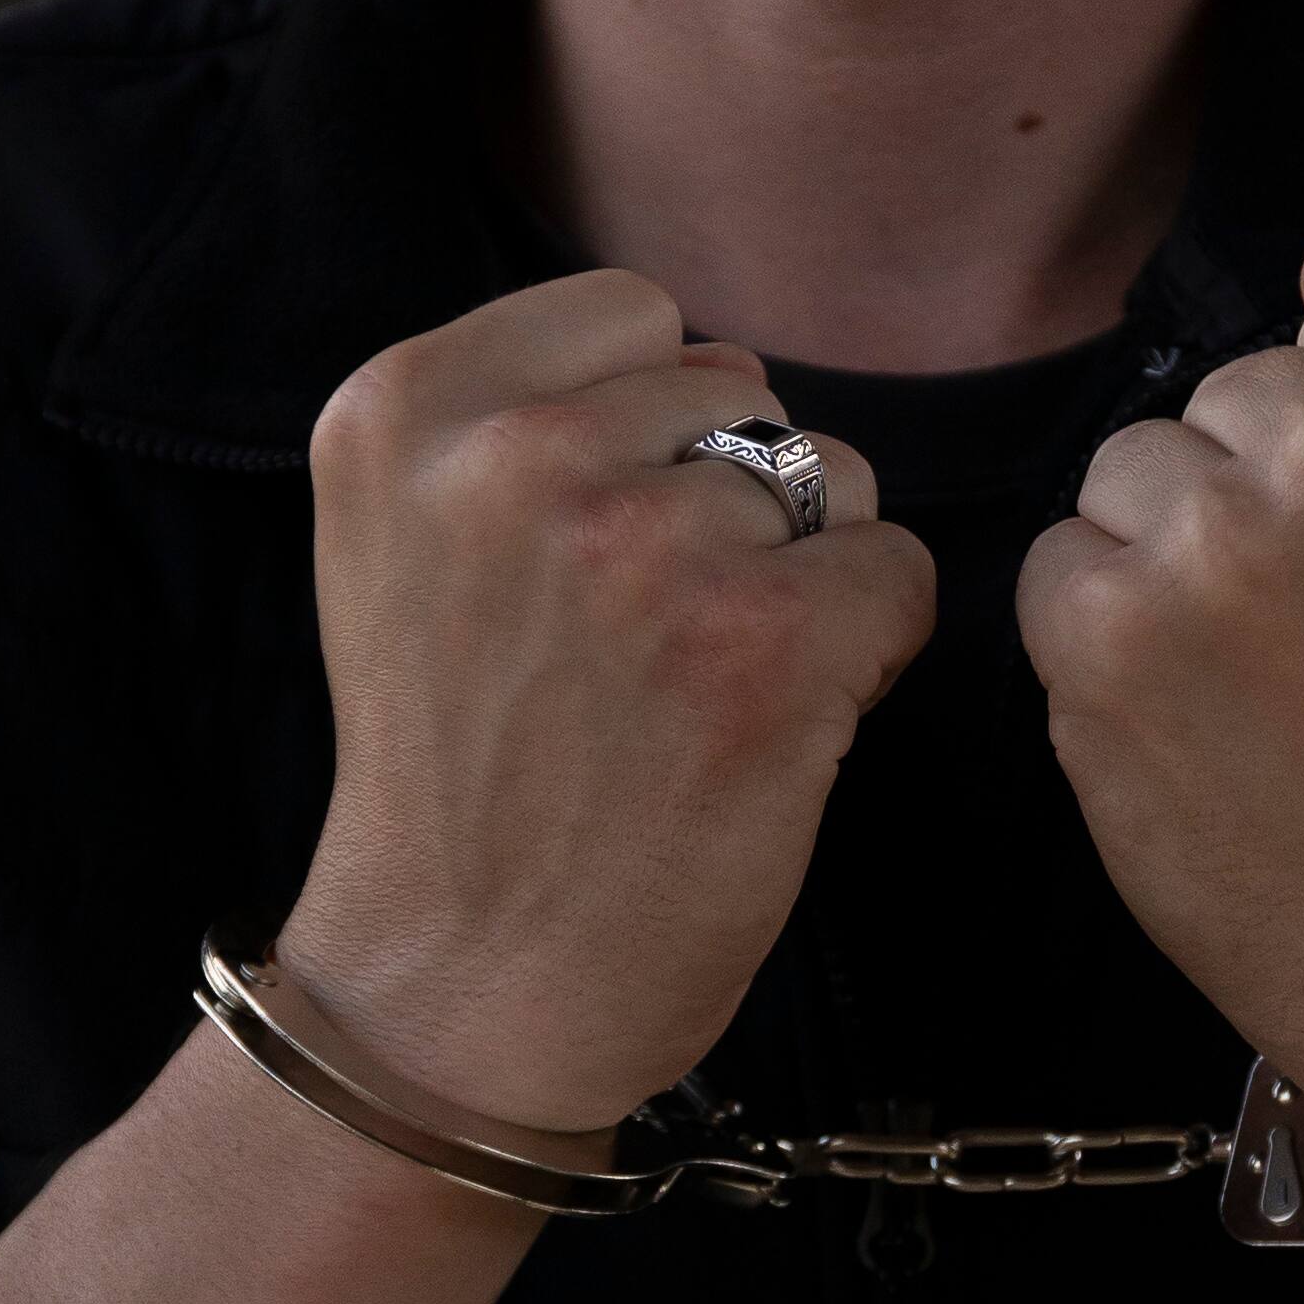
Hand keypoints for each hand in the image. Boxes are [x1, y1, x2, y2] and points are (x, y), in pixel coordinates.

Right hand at [280, 273, 934, 1128]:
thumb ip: (521, 423)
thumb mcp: (409, 546)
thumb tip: (719, 373)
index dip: (652, 431)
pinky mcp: (764, 642)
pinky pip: (897, 569)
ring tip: (702, 695)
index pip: (633, 315)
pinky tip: (774, 730)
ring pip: (828, 479)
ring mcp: (642, 544)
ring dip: (801, 579)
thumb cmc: (459, 779)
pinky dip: (867, 651)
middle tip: (649, 647)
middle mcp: (515, 454)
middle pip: (739, 395)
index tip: (596, 545)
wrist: (458, 988)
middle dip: (730, 503)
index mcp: (406, 406)